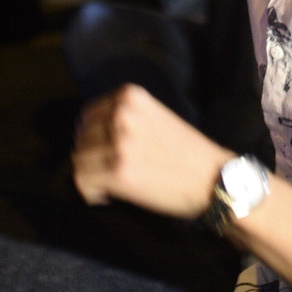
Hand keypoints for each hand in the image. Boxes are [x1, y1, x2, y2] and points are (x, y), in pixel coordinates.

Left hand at [73, 84, 232, 218]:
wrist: (213, 178)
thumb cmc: (187, 152)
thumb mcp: (154, 117)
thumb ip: (124, 117)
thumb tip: (89, 135)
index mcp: (129, 96)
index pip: (88, 115)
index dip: (94, 137)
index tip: (107, 153)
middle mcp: (121, 114)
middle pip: (81, 139)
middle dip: (92, 158)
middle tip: (111, 173)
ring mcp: (118, 142)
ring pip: (78, 161)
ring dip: (92, 176)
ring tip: (112, 185)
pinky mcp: (118, 172)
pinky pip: (83, 183)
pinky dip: (92, 193)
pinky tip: (110, 196)